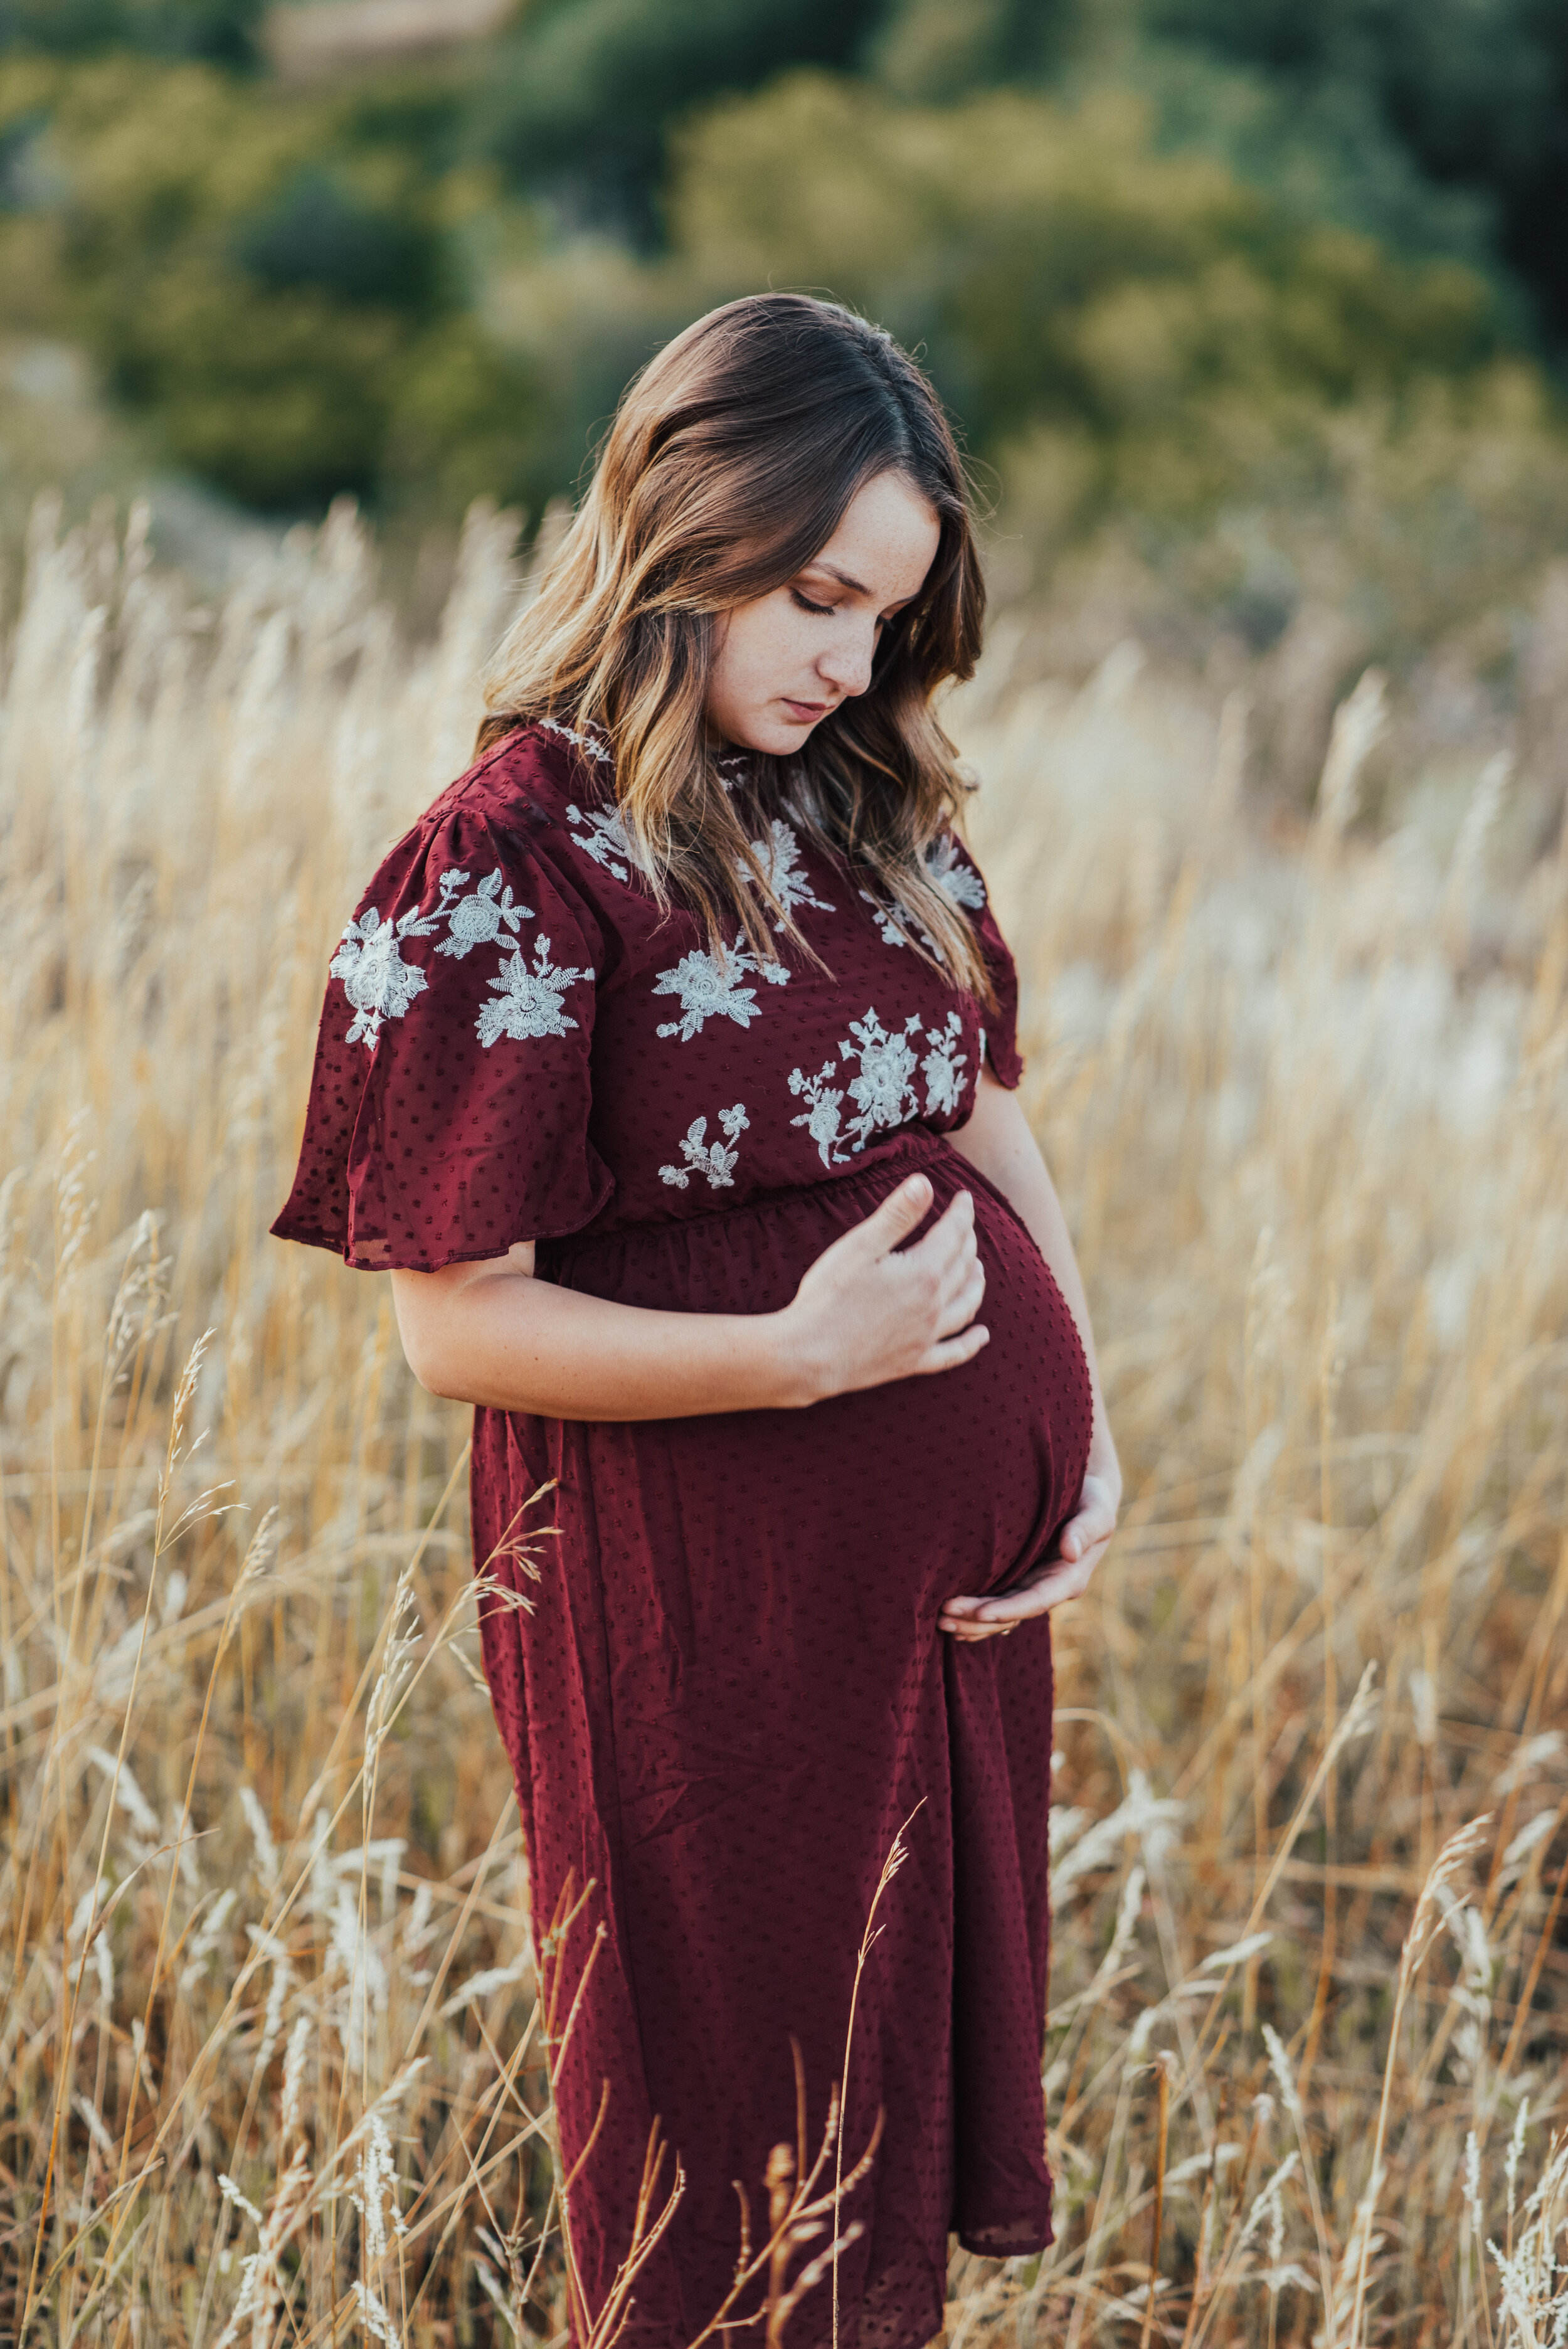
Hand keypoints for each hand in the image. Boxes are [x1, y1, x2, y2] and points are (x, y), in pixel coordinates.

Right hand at [779, 1172, 987, 1405]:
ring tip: (978, 1270)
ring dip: (976, 1285)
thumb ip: (896, 1214)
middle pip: (963, 1268)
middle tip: (965, 1227)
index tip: (965, 1198)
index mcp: (922, 1273)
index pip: (953, 1234)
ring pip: (965, 1306)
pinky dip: (971, 1343)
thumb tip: (925, 1182)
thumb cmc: (828, 1297)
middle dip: (968, 1242)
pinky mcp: (913, 1361)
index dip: (962, 1213)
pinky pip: (953, 1352)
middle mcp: (932, 1306)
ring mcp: (925, 1337)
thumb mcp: (859, 1247)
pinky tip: (982, 1335)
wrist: (808, 1356)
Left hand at [939, 1466, 1119, 1642]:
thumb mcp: (1095, 1511)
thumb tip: (1071, 1552)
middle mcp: (1048, 1590)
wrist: (1084, 1496)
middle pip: (1011, 1614)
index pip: (1036, 1601)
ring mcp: (1031, 1587)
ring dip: (971, 1622)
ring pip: (1000, 1615)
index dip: (1009, 1610)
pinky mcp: (1018, 1581)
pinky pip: (996, 1605)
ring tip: (939, 1621)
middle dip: (979, 1619)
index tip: (981, 1612)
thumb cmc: (1090, 1499)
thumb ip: (1085, 1529)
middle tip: (943, 1616)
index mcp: (1068, 1579)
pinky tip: (950, 1621)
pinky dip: (974, 1616)